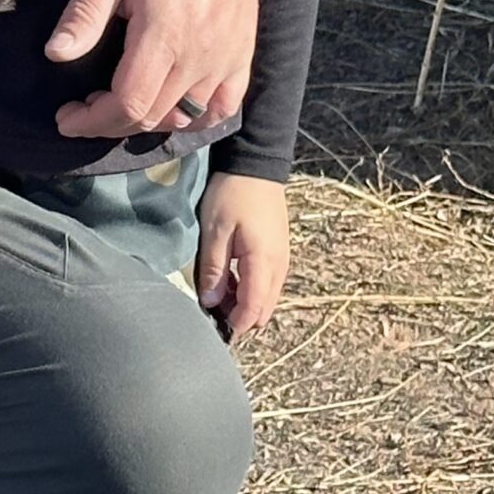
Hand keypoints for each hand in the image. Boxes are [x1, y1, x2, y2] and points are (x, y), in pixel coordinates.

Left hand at [49, 0, 257, 138]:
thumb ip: (85, 15)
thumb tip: (56, 55)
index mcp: (166, 33)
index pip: (128, 104)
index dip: (92, 121)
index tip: (65, 117)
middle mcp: (203, 51)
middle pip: (154, 116)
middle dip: (111, 122)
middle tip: (82, 107)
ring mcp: (229, 52)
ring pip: (188, 115)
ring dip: (149, 120)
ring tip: (121, 101)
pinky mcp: (245, 45)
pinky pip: (227, 103)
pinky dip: (197, 115)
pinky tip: (173, 105)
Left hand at [196, 171, 287, 339]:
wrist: (255, 165)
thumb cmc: (232, 195)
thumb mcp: (215, 232)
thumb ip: (213, 270)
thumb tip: (211, 303)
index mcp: (263, 262)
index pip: (254, 308)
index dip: (236, 324)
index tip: (215, 328)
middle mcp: (279, 265)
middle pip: (264, 308)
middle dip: (241, 315)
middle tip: (213, 309)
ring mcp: (282, 258)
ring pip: (268, 296)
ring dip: (246, 302)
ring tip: (218, 292)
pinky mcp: (280, 251)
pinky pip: (269, 282)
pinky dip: (252, 288)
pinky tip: (231, 278)